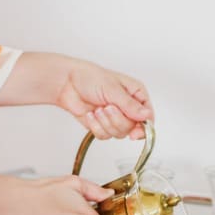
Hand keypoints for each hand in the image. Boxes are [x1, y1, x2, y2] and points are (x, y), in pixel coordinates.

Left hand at [0, 53, 153, 139]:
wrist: (67, 83)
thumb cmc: (90, 77)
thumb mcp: (112, 89)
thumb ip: (130, 105)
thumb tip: (146, 116)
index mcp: (136, 95)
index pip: (148, 117)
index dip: (143, 128)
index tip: (135, 133)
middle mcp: (129, 108)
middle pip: (133, 128)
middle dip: (117, 120)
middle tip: (106, 108)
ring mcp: (116, 118)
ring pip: (119, 134)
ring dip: (105, 123)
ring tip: (97, 109)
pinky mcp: (103, 126)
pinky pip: (105, 136)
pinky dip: (96, 127)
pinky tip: (90, 115)